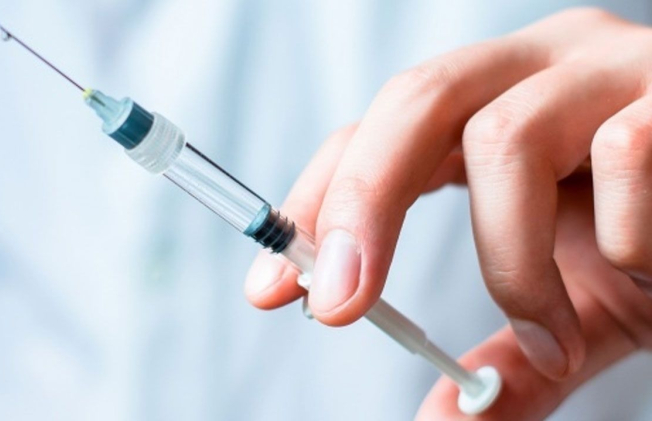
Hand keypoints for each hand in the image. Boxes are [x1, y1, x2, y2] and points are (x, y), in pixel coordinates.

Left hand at [244, 8, 651, 418]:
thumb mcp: (574, 307)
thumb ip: (514, 357)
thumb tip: (445, 418)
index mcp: (493, 103)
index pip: (373, 132)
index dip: (315, 204)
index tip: (272, 290)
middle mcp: (538, 65)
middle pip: (415, 101)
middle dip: (362, 205)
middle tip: (339, 304)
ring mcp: (608, 67)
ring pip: (502, 142)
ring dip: (512, 265)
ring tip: (551, 330)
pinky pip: (619, 159)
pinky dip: (619, 243)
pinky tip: (648, 266)